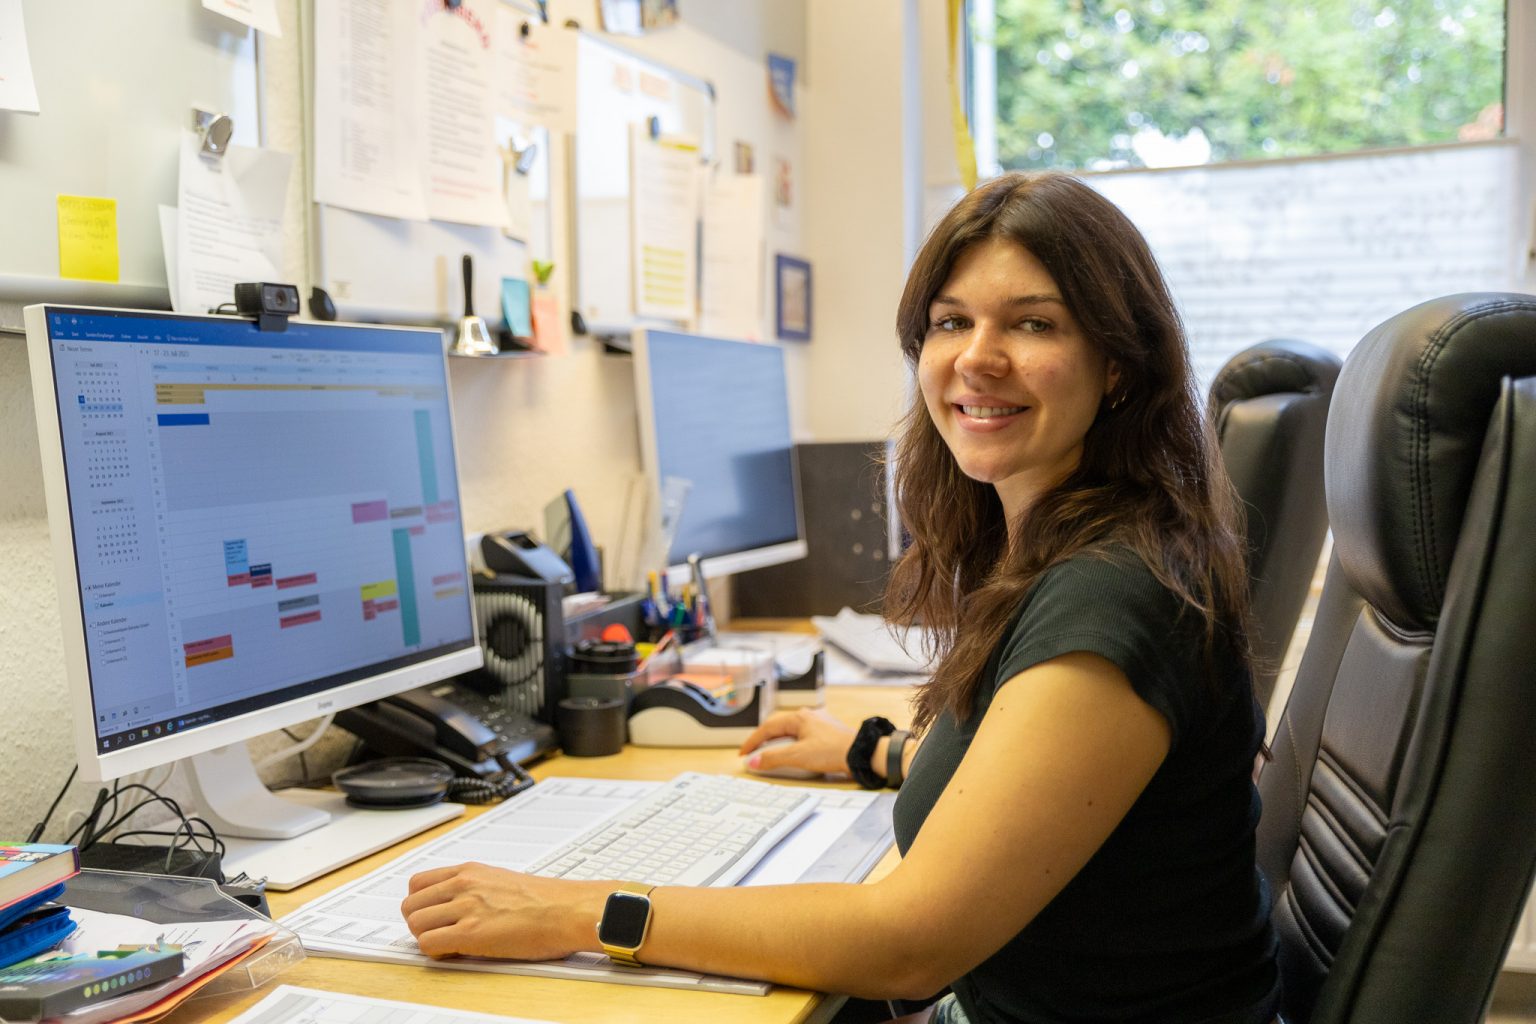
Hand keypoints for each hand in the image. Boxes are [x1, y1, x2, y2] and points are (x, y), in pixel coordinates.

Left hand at [402, 861, 603, 960]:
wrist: (567, 910)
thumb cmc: (546, 900)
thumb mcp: (502, 880)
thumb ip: (475, 887)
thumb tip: (459, 905)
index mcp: (470, 871)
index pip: (418, 883)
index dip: (420, 903)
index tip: (431, 915)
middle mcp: (463, 885)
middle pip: (410, 904)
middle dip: (419, 922)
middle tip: (438, 932)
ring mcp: (466, 908)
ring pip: (414, 923)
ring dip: (425, 937)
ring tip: (447, 944)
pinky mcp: (471, 933)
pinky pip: (427, 944)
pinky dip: (434, 952)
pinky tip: (454, 952)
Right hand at [738, 707, 855, 776]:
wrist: (861, 753)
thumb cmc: (831, 751)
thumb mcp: (797, 756)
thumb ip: (773, 758)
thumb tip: (753, 761)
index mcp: (799, 717)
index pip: (768, 728)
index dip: (753, 741)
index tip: (743, 753)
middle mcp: (809, 716)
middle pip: (779, 728)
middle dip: (765, 741)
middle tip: (754, 754)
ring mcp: (820, 723)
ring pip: (792, 732)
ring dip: (779, 743)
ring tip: (770, 755)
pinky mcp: (828, 733)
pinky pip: (804, 737)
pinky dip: (793, 745)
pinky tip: (794, 754)